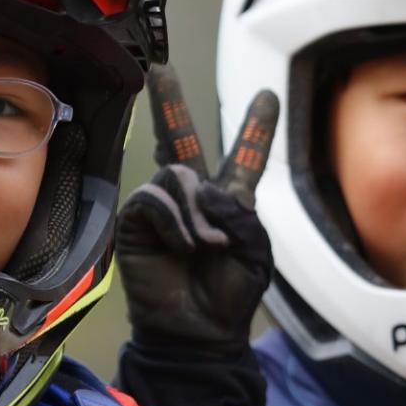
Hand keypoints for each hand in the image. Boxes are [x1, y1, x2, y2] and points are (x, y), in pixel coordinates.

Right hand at [113, 63, 278, 359]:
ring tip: (202, 248)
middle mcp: (194, 198)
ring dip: (195, 212)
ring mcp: (163, 208)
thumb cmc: (230, 297)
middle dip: (171, 105)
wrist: (197, 334)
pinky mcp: (137, 221)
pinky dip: (173, 220)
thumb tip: (200, 188)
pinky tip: (181, 246)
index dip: (255, 129)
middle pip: (183, 140)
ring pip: (176, 173)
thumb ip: (239, 211)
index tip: (267, 98)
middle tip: (160, 70)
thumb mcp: (256, 252)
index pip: (242, 157)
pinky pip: (154, 197)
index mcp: (231, 204)